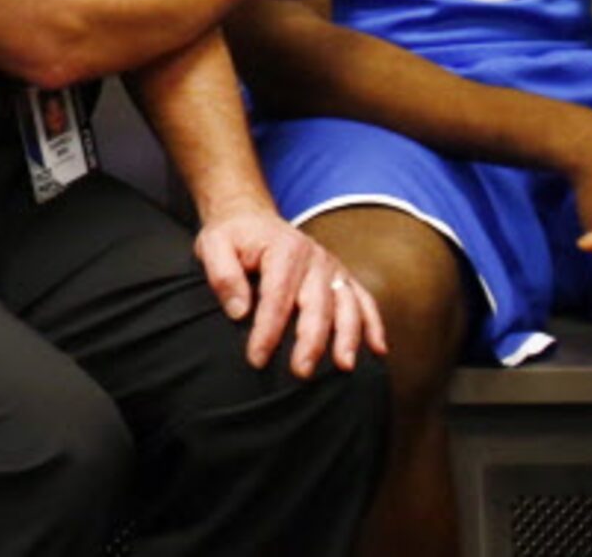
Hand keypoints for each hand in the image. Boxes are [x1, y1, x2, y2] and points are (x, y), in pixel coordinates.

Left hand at [193, 205, 387, 378]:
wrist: (251, 218)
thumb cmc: (232, 237)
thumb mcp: (213, 245)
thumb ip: (223, 275)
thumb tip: (239, 311)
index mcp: (283, 248)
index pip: (277, 296)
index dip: (267, 330)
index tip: (256, 358)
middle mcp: (314, 257)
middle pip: (317, 304)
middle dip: (310, 341)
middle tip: (301, 372)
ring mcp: (332, 267)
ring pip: (347, 304)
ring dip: (348, 336)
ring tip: (344, 366)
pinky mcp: (342, 276)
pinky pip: (364, 300)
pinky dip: (374, 324)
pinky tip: (378, 349)